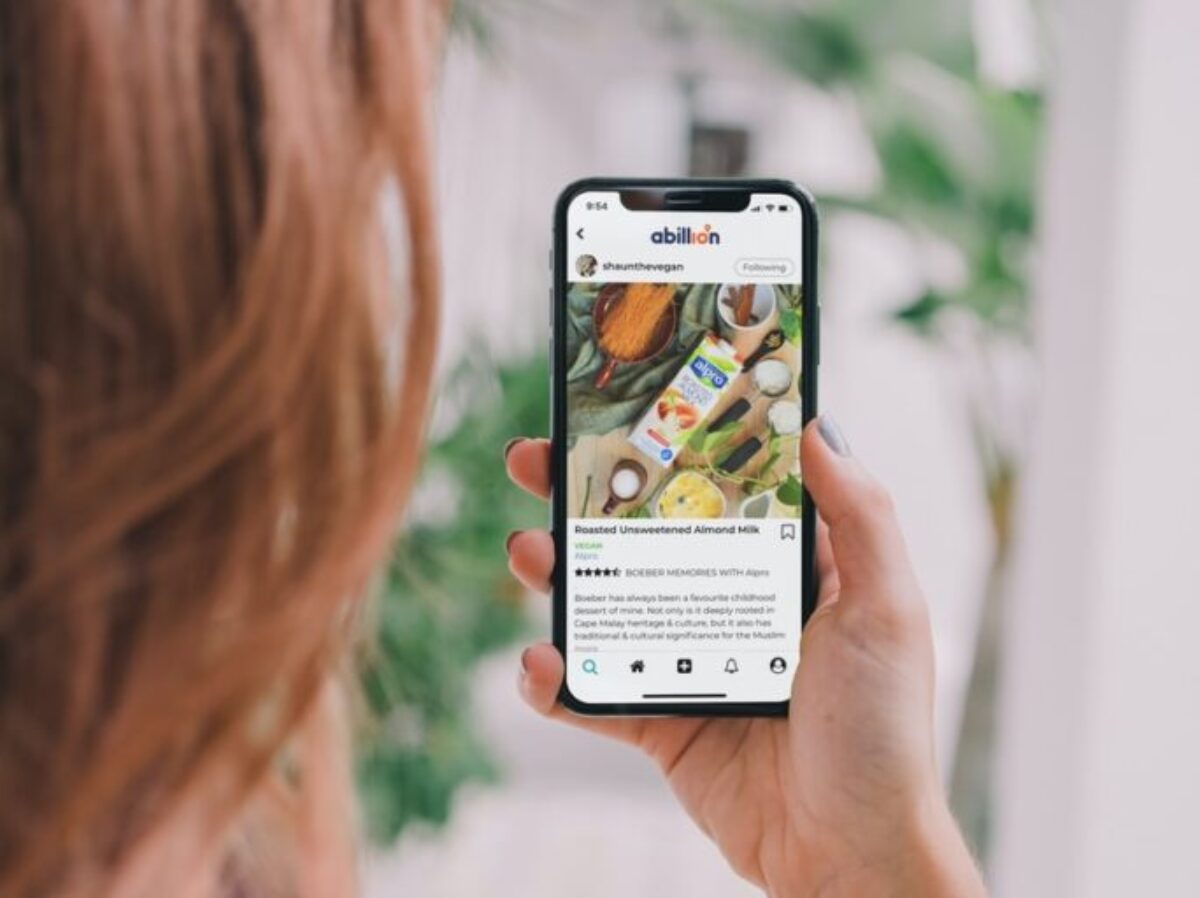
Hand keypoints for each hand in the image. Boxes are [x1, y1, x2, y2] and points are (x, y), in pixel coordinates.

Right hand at [504, 418, 985, 897]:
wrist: (848, 854)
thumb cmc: (883, 732)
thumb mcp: (886, 610)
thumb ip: (860, 515)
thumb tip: (816, 423)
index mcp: (784, 568)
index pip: (717, 484)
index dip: (670, 442)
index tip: (624, 403)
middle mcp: (729, 602)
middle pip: (643, 533)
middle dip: (583, 494)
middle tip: (533, 460)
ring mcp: (687, 659)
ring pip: (606, 602)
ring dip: (557, 574)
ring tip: (528, 553)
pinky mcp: (658, 720)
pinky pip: (593, 693)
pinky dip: (556, 680)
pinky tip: (539, 664)